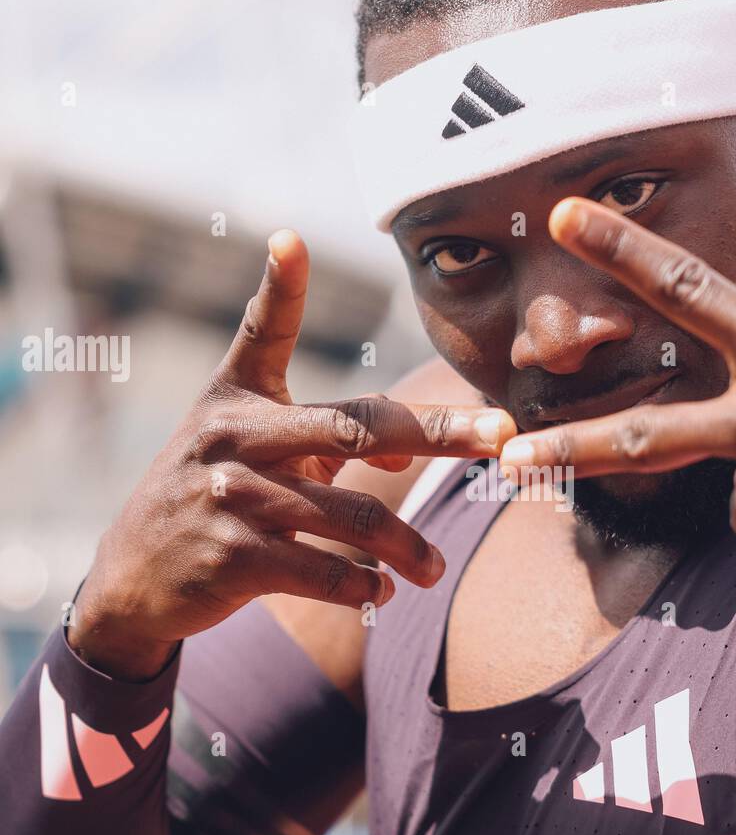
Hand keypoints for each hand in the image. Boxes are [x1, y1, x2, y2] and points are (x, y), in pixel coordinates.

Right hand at [71, 230, 514, 678]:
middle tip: (502, 436)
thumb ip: (328, 440)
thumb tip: (411, 458)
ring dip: (407, 548)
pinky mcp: (233, 558)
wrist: (135, 578)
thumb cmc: (213, 497)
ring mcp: (232, 497)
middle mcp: (234, 437)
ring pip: (354, 516)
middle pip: (359, 429)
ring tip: (434, 569)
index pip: (262, 331)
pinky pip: (325, 571)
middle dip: (440, 432)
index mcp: (238, 399)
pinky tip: (379, 595)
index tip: (291, 239)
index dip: (280, 286)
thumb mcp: (249, 448)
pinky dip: (363, 588)